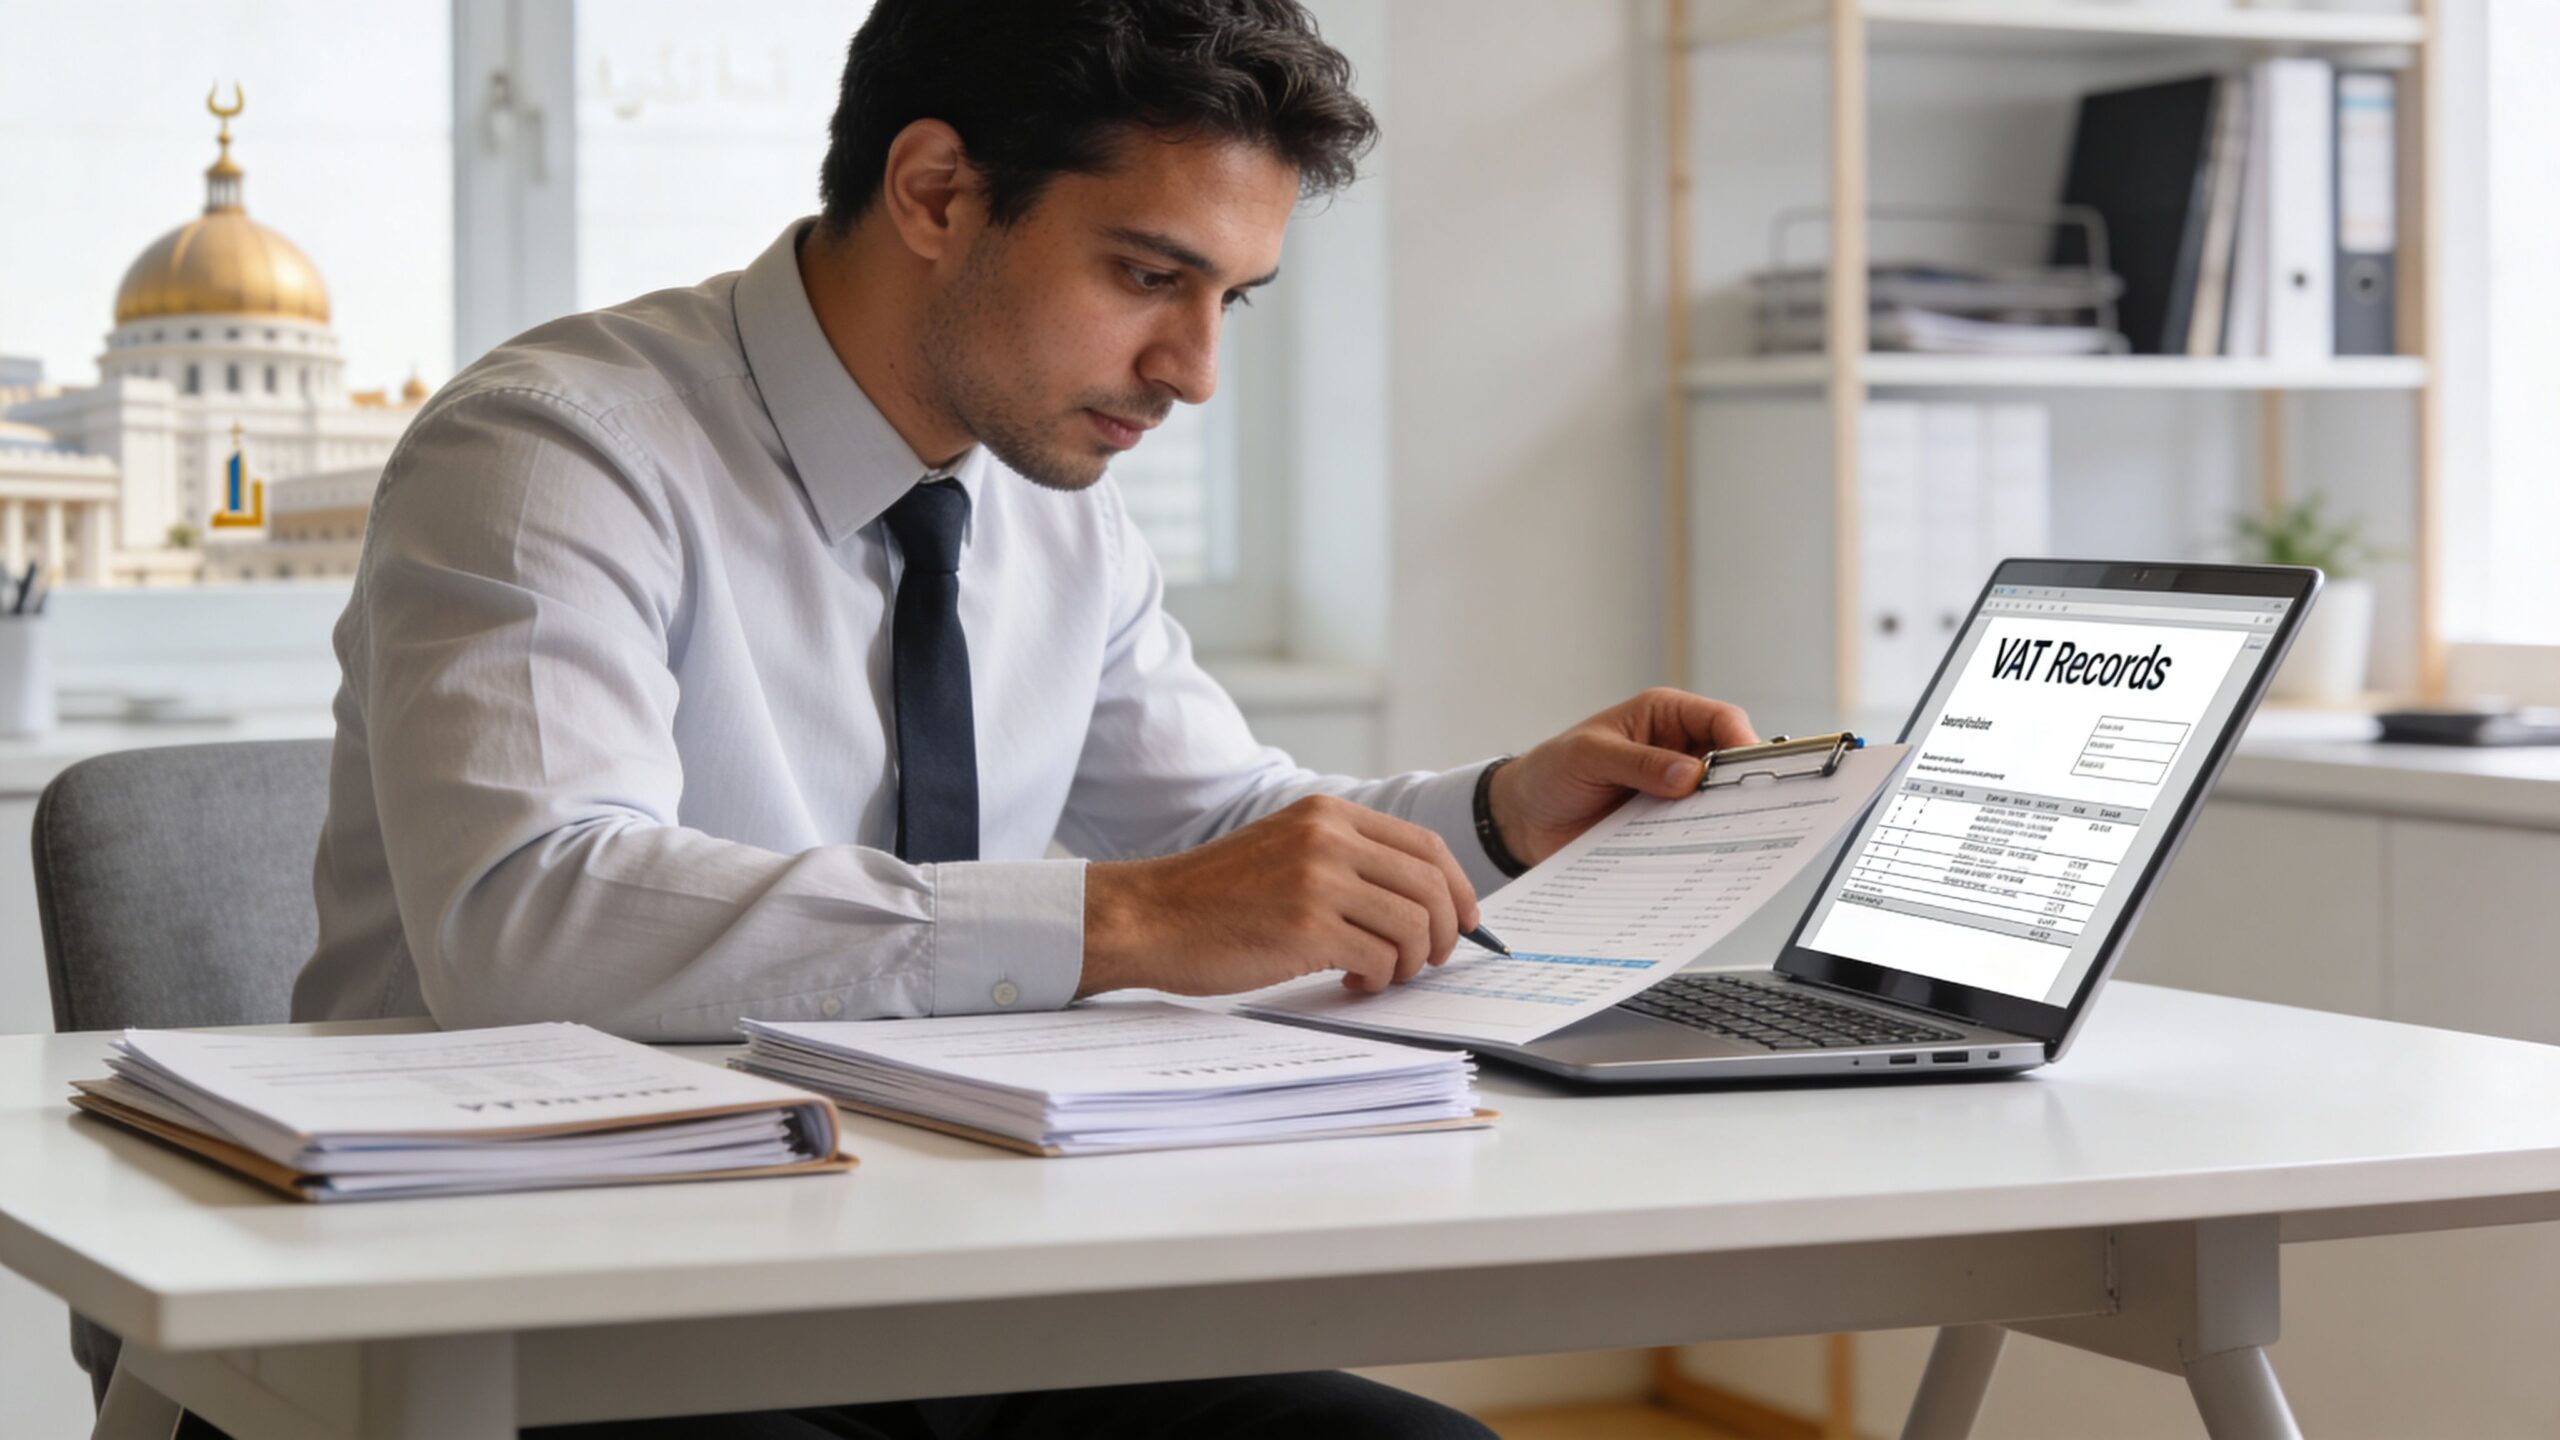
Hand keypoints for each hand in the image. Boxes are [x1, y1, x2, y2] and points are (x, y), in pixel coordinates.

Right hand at [1078, 795, 1482, 997]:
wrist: (1148, 916)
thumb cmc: (1212, 897)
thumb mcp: (1285, 849)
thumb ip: (1344, 859)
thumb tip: (1419, 899)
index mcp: (1328, 814)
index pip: (1425, 846)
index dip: (1458, 888)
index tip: (1463, 922)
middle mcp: (1328, 837)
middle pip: (1431, 884)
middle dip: (1447, 930)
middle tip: (1430, 959)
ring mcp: (1318, 880)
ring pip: (1413, 924)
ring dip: (1410, 960)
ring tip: (1381, 973)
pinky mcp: (1306, 926)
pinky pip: (1379, 957)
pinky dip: (1378, 978)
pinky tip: (1351, 981)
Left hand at [1488, 688, 1757, 867]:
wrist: (1522, 819)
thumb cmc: (1550, 771)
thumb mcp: (1588, 756)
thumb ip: (1637, 763)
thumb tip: (1689, 774)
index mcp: (1663, 716)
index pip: (1721, 719)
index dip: (1742, 740)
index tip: (1751, 771)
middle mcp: (1675, 752)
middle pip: (1729, 763)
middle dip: (1741, 785)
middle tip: (1752, 810)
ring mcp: (1672, 793)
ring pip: (1716, 804)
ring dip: (1722, 819)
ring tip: (1730, 839)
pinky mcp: (1662, 827)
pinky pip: (1692, 835)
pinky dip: (1699, 845)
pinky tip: (1702, 857)